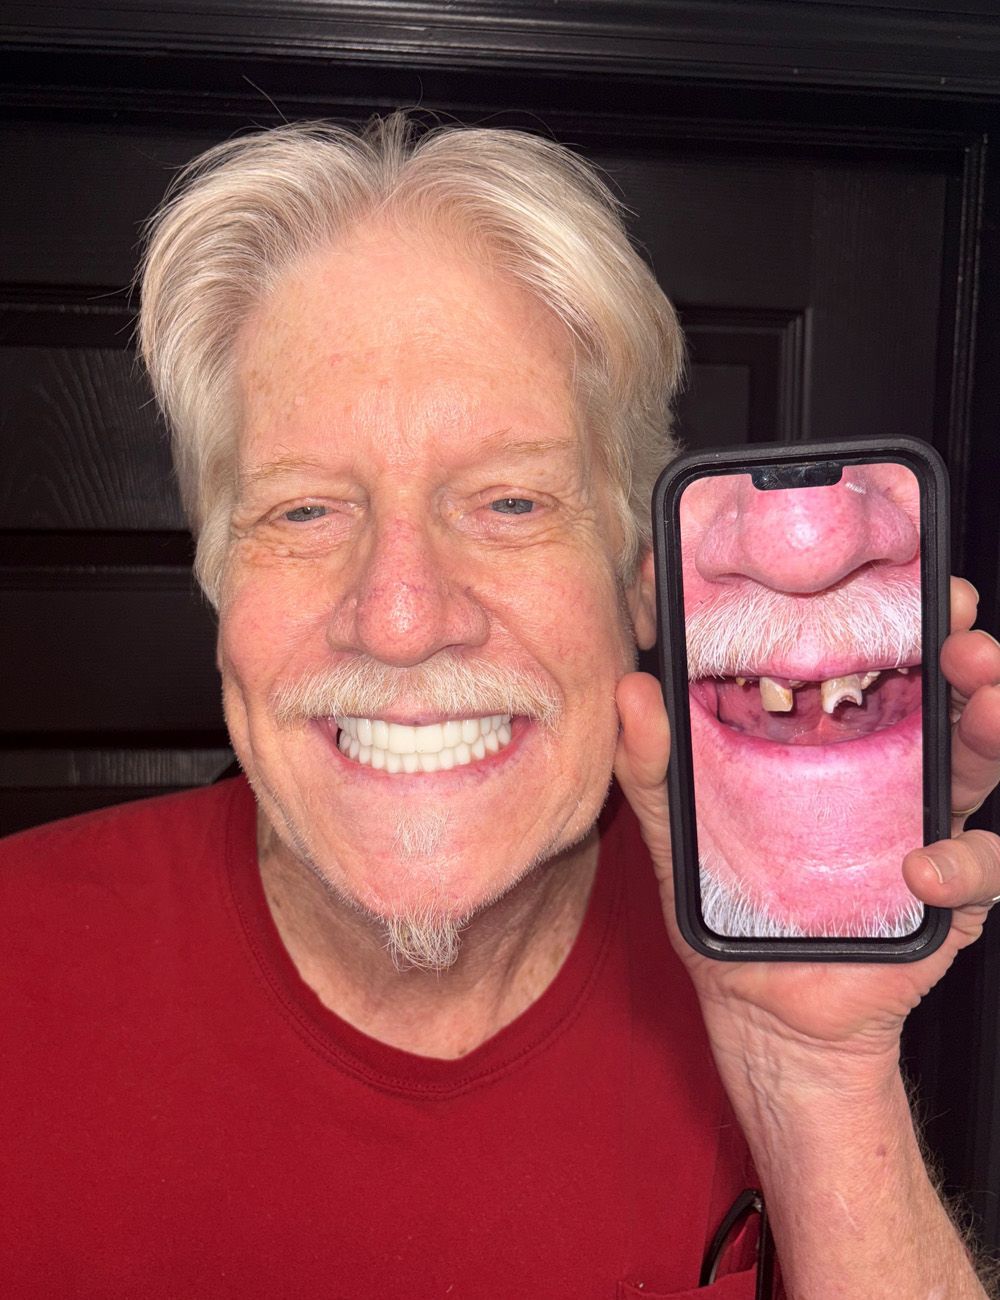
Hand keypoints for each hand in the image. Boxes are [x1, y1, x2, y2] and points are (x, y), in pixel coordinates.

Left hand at [614, 577, 999, 1071]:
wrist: (764, 1011)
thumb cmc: (728, 911)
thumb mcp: (678, 834)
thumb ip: (654, 768)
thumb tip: (632, 689)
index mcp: (831, 741)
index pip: (875, 660)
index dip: (895, 615)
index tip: (900, 577)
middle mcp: (890, 769)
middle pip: (948, 694)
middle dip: (968, 654)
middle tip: (961, 632)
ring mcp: (927, 825)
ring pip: (982, 759)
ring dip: (993, 727)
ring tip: (983, 706)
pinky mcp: (951, 892)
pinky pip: (981, 867)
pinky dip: (963, 863)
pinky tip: (922, 868)